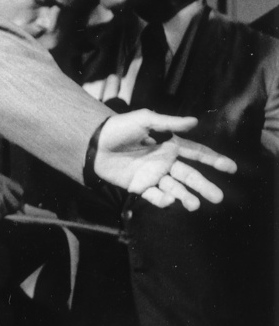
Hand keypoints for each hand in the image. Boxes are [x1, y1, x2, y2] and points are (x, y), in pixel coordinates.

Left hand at [93, 110, 235, 209]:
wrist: (93, 143)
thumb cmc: (119, 127)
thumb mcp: (144, 120)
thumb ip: (169, 123)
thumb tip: (195, 121)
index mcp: (170, 145)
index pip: (197, 153)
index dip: (214, 160)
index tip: (231, 168)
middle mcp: (165, 162)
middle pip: (190, 176)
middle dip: (204, 186)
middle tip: (219, 197)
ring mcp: (153, 175)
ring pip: (175, 189)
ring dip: (186, 197)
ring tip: (195, 205)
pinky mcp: (139, 187)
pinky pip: (155, 196)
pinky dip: (163, 200)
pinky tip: (169, 200)